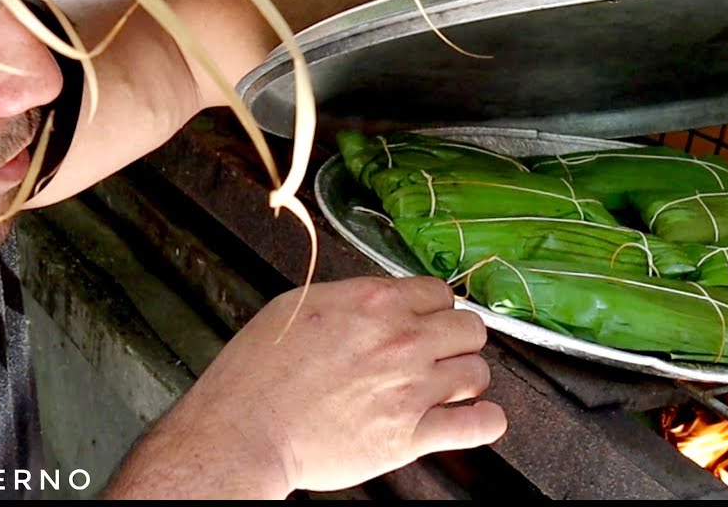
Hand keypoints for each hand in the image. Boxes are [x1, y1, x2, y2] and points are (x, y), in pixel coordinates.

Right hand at [106, 275, 503, 497]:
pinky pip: (480, 424)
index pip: (439, 291)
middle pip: (469, 327)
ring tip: (447, 388)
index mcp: (373, 302)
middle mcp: (401, 339)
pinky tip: (472, 419)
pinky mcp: (412, 436)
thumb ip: (348, 299)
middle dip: (456, 339)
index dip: (434, 308)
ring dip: (465, 379)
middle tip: (440, 353)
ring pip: (479, 371)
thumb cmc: (256, 373)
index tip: (427, 321)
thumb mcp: (296, 308)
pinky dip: (484, 421)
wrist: (243, 429)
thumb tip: (373, 301)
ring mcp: (412, 388)